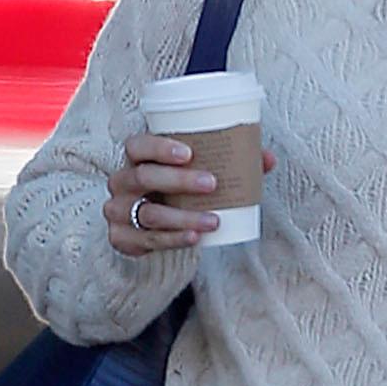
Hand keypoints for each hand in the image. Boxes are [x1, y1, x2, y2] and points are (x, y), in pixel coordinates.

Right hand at [105, 133, 275, 257]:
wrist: (149, 226)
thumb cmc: (174, 191)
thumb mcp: (194, 173)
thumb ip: (229, 163)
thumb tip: (267, 159)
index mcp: (136, 159)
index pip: (137, 145)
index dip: (159, 147)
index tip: (189, 152)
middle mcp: (122, 182)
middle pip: (142, 177)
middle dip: (178, 180)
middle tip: (212, 184)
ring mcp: (118, 211)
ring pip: (147, 213)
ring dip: (182, 217)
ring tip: (213, 221)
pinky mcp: (122, 238)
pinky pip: (147, 240)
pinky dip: (172, 239)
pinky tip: (193, 238)